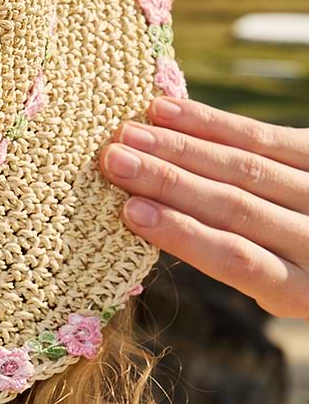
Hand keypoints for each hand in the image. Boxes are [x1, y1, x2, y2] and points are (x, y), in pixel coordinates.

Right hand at [100, 97, 308, 318]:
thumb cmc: (299, 270)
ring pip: (245, 166)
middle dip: (168, 181)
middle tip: (113, 161)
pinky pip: (263, 135)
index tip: (130, 212)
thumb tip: (149, 219)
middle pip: (235, 206)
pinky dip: (211, 123)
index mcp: (302, 291)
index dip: (183, 234)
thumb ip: (233, 262)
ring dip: (179, 147)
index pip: (236, 259)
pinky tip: (167, 112)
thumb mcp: (277, 287)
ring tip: (128, 135)